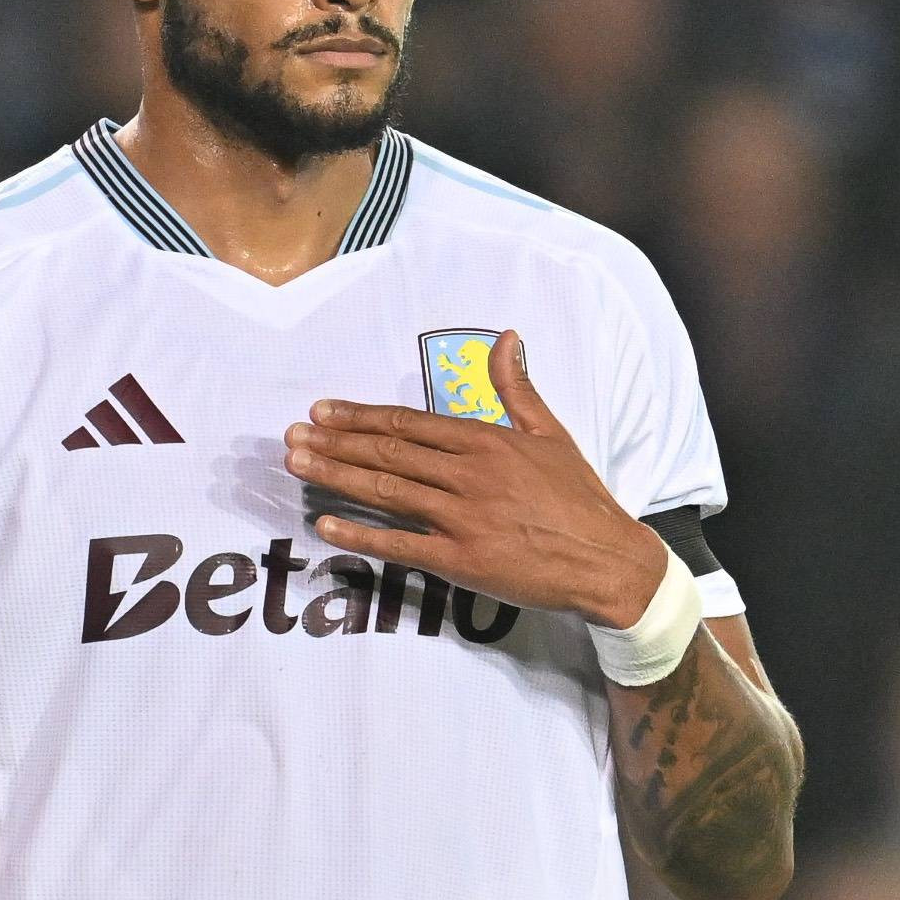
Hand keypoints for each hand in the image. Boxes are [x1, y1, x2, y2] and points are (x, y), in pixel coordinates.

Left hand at [278, 333, 669, 630]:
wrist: (607, 560)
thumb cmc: (579, 498)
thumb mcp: (550, 434)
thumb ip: (517, 389)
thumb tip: (507, 338)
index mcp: (487, 441)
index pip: (410, 423)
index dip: (362, 416)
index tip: (323, 410)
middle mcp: (469, 474)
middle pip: (388, 451)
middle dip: (335, 442)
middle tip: (292, 435)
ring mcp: (462, 518)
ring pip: (386, 490)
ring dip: (336, 476)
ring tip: (296, 465)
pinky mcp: (461, 560)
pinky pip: (399, 544)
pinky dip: (359, 534)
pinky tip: (325, 525)